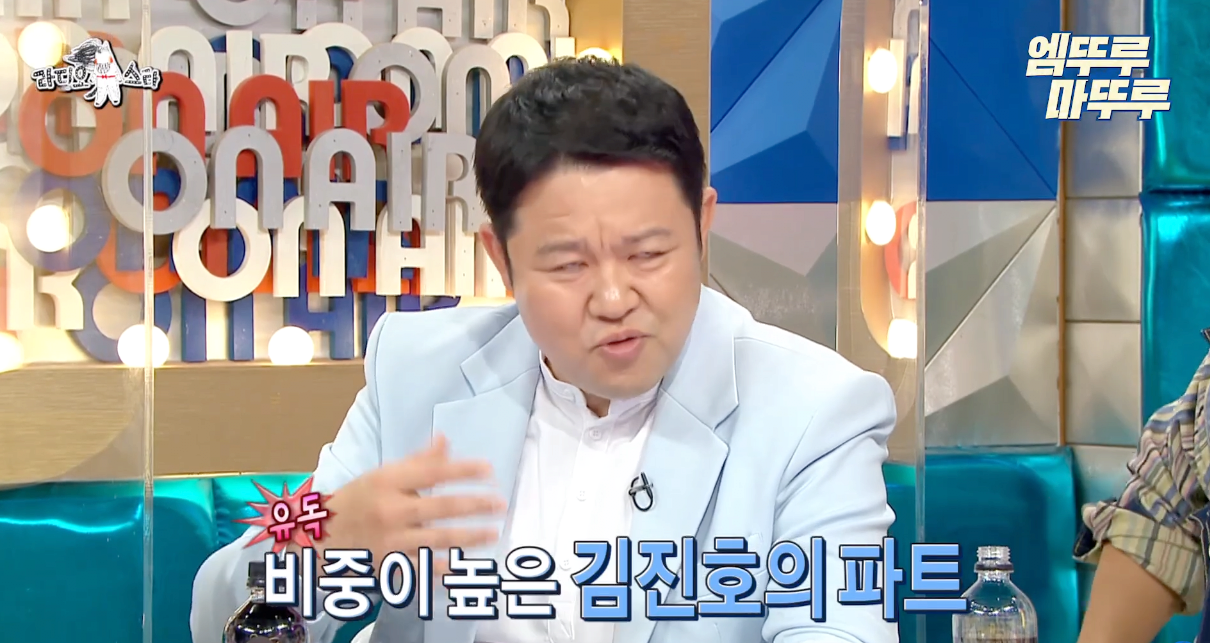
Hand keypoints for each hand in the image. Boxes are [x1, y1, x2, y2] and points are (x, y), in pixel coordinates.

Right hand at [319, 435, 506, 567]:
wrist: (317, 538)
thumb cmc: (357, 501)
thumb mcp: (382, 475)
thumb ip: (417, 462)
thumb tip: (446, 440)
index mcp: (387, 482)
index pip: (432, 472)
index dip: (463, 470)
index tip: (489, 469)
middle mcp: (389, 510)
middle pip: (440, 507)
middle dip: (475, 505)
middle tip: (500, 504)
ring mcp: (390, 541)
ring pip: (437, 540)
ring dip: (469, 538)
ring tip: (492, 533)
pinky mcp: (389, 566)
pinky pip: (423, 569)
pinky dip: (445, 570)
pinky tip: (466, 567)